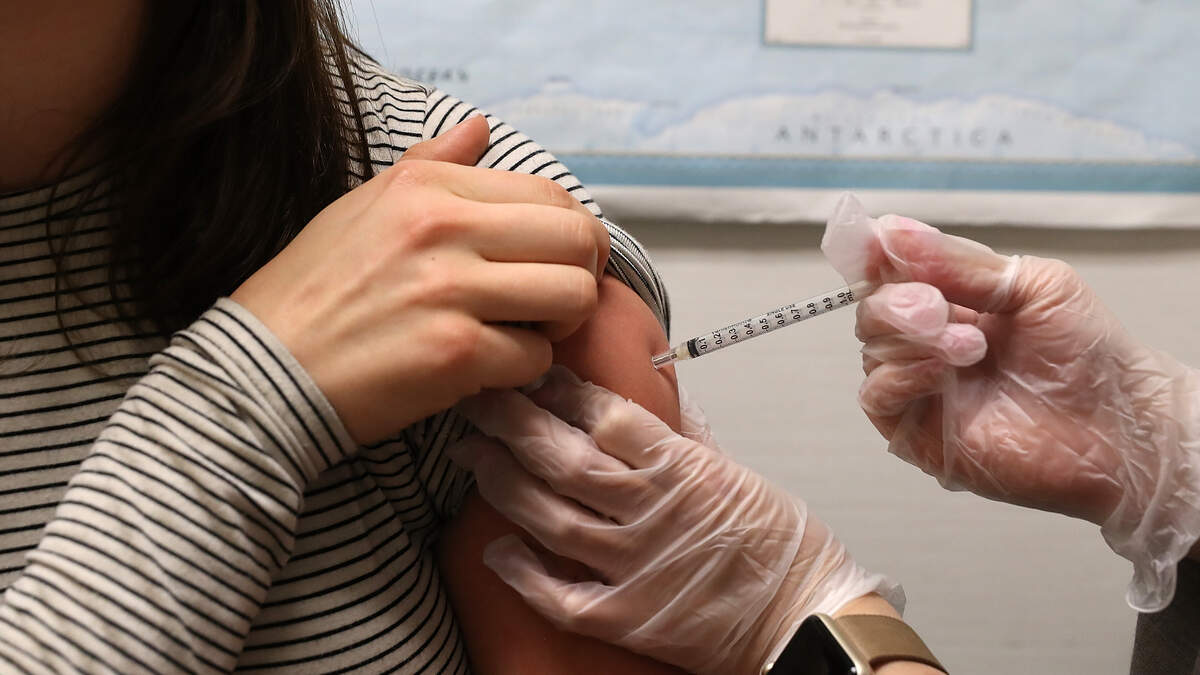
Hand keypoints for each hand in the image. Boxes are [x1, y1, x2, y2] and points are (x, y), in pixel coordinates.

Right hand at [231, 116, 609, 443]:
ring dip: (560, 324)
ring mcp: (451, 291)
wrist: (264, 370)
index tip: (557, 261)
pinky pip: (535, 357)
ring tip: (525, 332)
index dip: (573, 233)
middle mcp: (443, 227)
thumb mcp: (366, 205)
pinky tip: (486, 367)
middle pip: (577, 239)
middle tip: (555, 301)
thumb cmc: (315, 289)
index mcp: (428, 187)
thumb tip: (480, 128)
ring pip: (572, 298)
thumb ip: (432, 164)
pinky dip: (520, 369)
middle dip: (582, 275)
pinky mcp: (454, 353)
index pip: (550, 193)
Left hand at [450, 366, 898, 674]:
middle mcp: (653, 512)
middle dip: (511, 423)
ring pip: (552, 517)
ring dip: (504, 483)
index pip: (606, 415)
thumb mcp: (739, 471)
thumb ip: (688, 434)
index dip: (560, 390)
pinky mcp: (628, 618)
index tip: (531, 372)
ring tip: (473, 456)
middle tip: (476, 400)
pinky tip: (497, 550)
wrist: (806, 619)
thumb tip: (660, 395)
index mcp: (683, 468)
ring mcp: (636, 567)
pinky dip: (524, 573)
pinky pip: (560, 596)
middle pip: (565, 458)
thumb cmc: (781, 546)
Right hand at [847, 215, 1199, 610]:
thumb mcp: (1033, 284)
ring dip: (913, 339)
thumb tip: (893, 231)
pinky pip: (876, 395)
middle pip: (872, 307)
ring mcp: (919, 387)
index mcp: (951, 300)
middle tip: (938, 308)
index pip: (889, 270)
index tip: (874, 245)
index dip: (873, 254)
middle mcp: (927, 342)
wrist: (1118, 424)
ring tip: (970, 348)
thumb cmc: (1088, 355)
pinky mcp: (915, 431)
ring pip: (871, 348)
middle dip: (898, 300)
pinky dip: (900, 376)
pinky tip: (942, 372)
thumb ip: (959, 261)